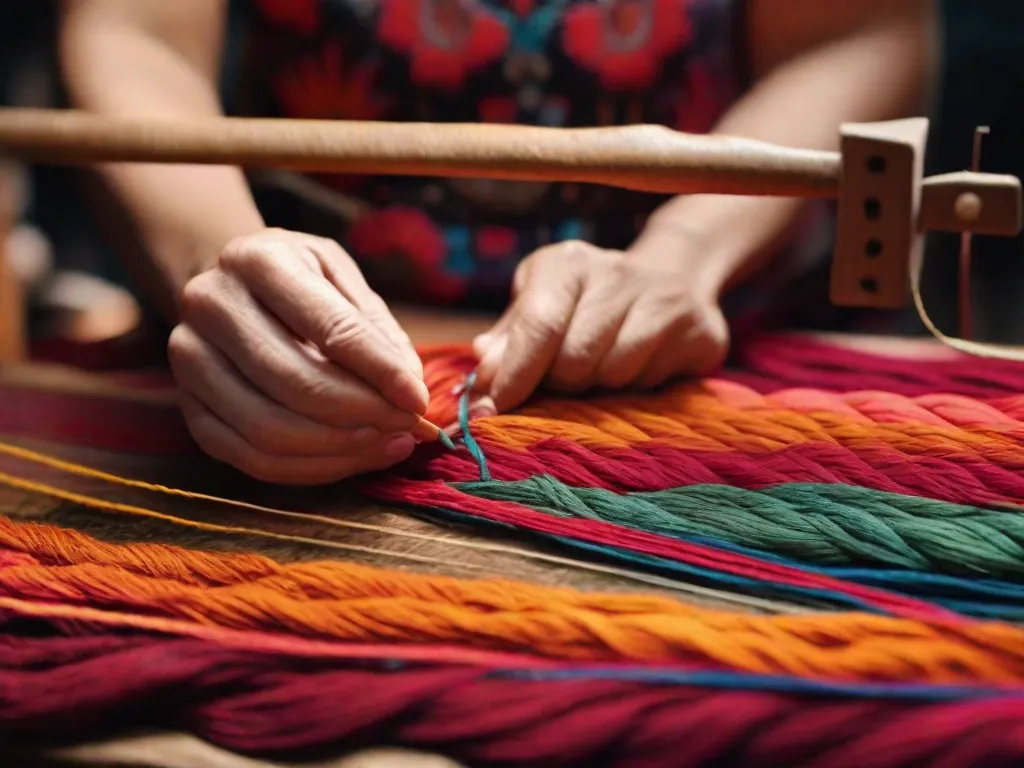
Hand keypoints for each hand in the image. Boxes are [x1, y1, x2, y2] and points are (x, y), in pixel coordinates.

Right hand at [168, 228, 427, 483]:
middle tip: (409, 426)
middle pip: (297, 384)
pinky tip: (355, 457)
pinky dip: (314, 468)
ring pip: (271, 431)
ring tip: (391, 442)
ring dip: (342, 448)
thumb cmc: (300, 283)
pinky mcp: (189, 408)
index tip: (418, 399)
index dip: (381, 371)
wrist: (229, 288)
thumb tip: (409, 390)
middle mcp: (211, 305)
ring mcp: (190, 360)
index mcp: (259, 260)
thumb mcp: (342, 278)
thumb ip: (376, 329)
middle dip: (365, 414)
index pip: (330, 328)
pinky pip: (253, 459)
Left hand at [472, 240, 728, 412]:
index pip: (538, 325)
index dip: (513, 376)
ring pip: (613, 375)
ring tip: (602, 365)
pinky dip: (635, 385)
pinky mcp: (699, 329)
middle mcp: (616, 272)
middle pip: (573, 360)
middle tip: (566, 374)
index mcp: (568, 263)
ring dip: (598, 386)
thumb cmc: (586, 302)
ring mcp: (664, 298)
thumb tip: (483, 371)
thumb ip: (509, 340)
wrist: (675, 276)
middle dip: (560, 381)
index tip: (489, 412)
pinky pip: (651, 381)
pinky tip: (637, 364)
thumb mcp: (539, 305)